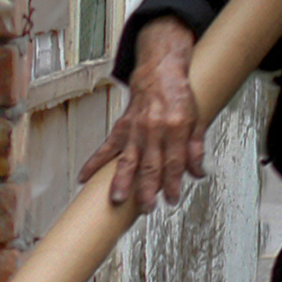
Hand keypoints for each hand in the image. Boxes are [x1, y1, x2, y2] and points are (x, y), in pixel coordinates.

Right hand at [76, 15, 205, 212]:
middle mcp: (153, 130)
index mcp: (175, 129)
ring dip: (122, 181)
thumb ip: (196, 147)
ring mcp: (135, 130)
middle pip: (150, 165)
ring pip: (127, 160)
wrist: (160, 73)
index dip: (173, 184)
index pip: (174, 163)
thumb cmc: (179, 97)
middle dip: (148, 190)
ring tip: (116, 199)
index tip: (172, 199)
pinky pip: (106, 148)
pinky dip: (94, 163)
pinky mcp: (121, 128)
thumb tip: (197, 172)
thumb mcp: (197, 120)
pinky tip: (84, 177)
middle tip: (147, 208)